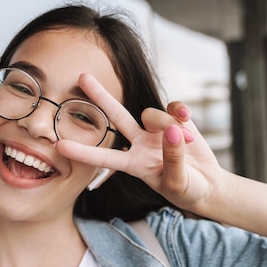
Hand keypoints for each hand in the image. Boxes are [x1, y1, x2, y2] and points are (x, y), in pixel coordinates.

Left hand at [55, 73, 225, 215]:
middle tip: (81, 76)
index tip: (59, 147)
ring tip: (187, 142)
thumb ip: (173, 160)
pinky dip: (179, 109)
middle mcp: (140, 143)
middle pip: (116, 116)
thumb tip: (172, 132)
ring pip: (152, 114)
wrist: (208, 184)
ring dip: (167, 124)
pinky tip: (186, 117)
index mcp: (134, 164)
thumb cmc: (188, 190)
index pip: (104, 158)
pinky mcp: (176, 119)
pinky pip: (173, 106)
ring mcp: (157, 129)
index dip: (83, 153)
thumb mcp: (178, 184)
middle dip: (100, 96)